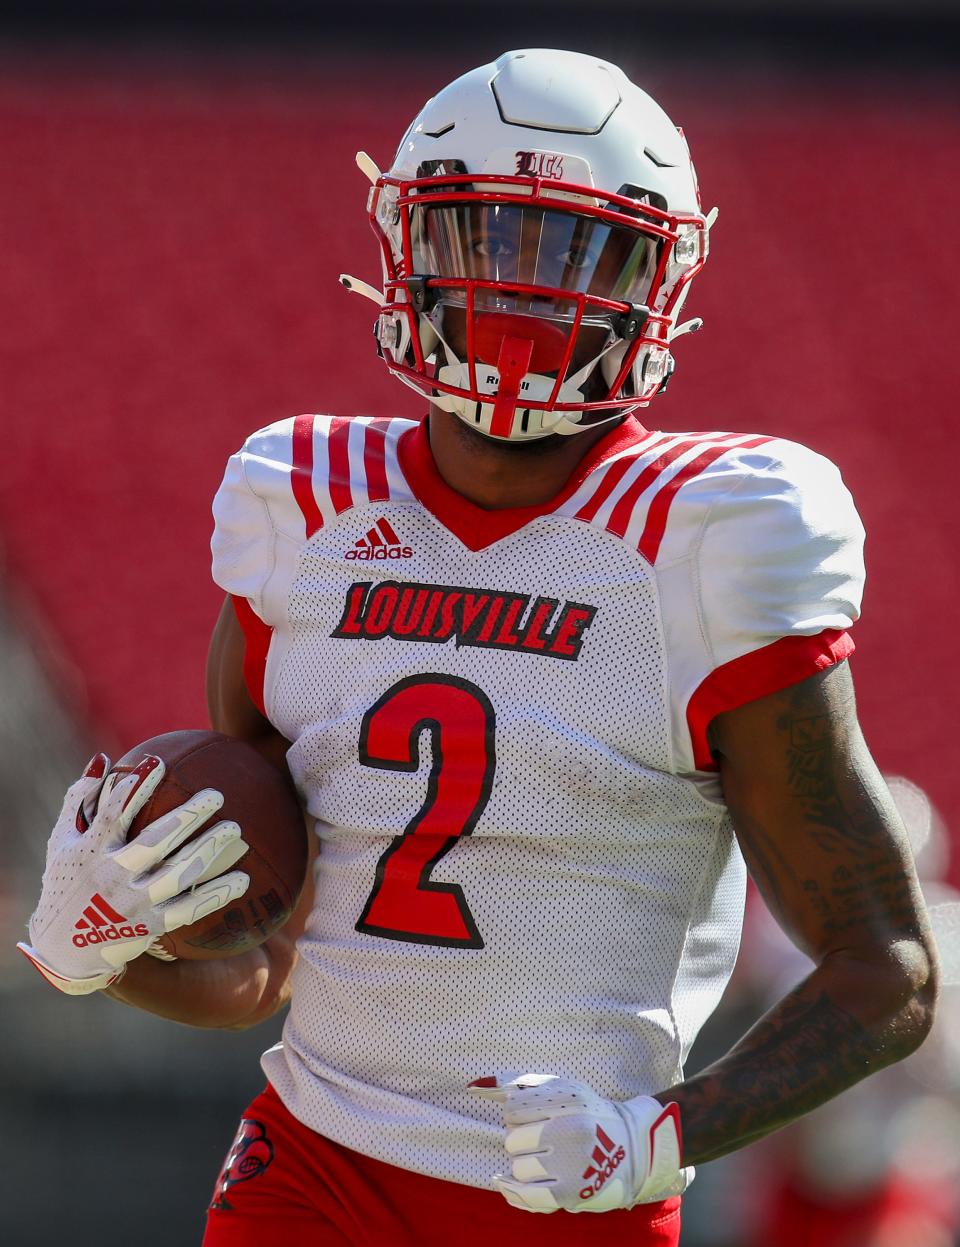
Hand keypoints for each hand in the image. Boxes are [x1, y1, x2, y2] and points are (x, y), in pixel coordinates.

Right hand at [17, 752, 249, 994]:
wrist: (65, 950)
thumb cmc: (66, 883)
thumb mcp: (62, 842)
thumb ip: (80, 800)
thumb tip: (103, 759)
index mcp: (91, 852)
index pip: (113, 814)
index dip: (135, 787)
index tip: (159, 761)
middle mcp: (113, 878)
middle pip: (156, 842)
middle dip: (188, 816)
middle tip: (217, 794)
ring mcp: (134, 904)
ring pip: (179, 874)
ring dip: (209, 849)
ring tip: (235, 827)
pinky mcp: (152, 927)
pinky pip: (191, 908)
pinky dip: (218, 894)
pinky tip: (244, 879)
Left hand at [468, 1074, 688, 1212]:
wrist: (632, 1148)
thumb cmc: (587, 1113)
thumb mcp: (561, 1087)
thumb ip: (516, 1083)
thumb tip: (473, 1086)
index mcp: (567, 1100)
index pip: (513, 1108)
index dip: (518, 1114)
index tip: (534, 1116)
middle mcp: (569, 1131)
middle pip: (513, 1139)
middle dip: (520, 1139)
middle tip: (540, 1138)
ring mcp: (570, 1165)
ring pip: (518, 1167)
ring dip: (523, 1163)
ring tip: (543, 1158)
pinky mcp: (570, 1194)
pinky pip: (527, 1196)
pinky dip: (511, 1191)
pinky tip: (505, 1184)